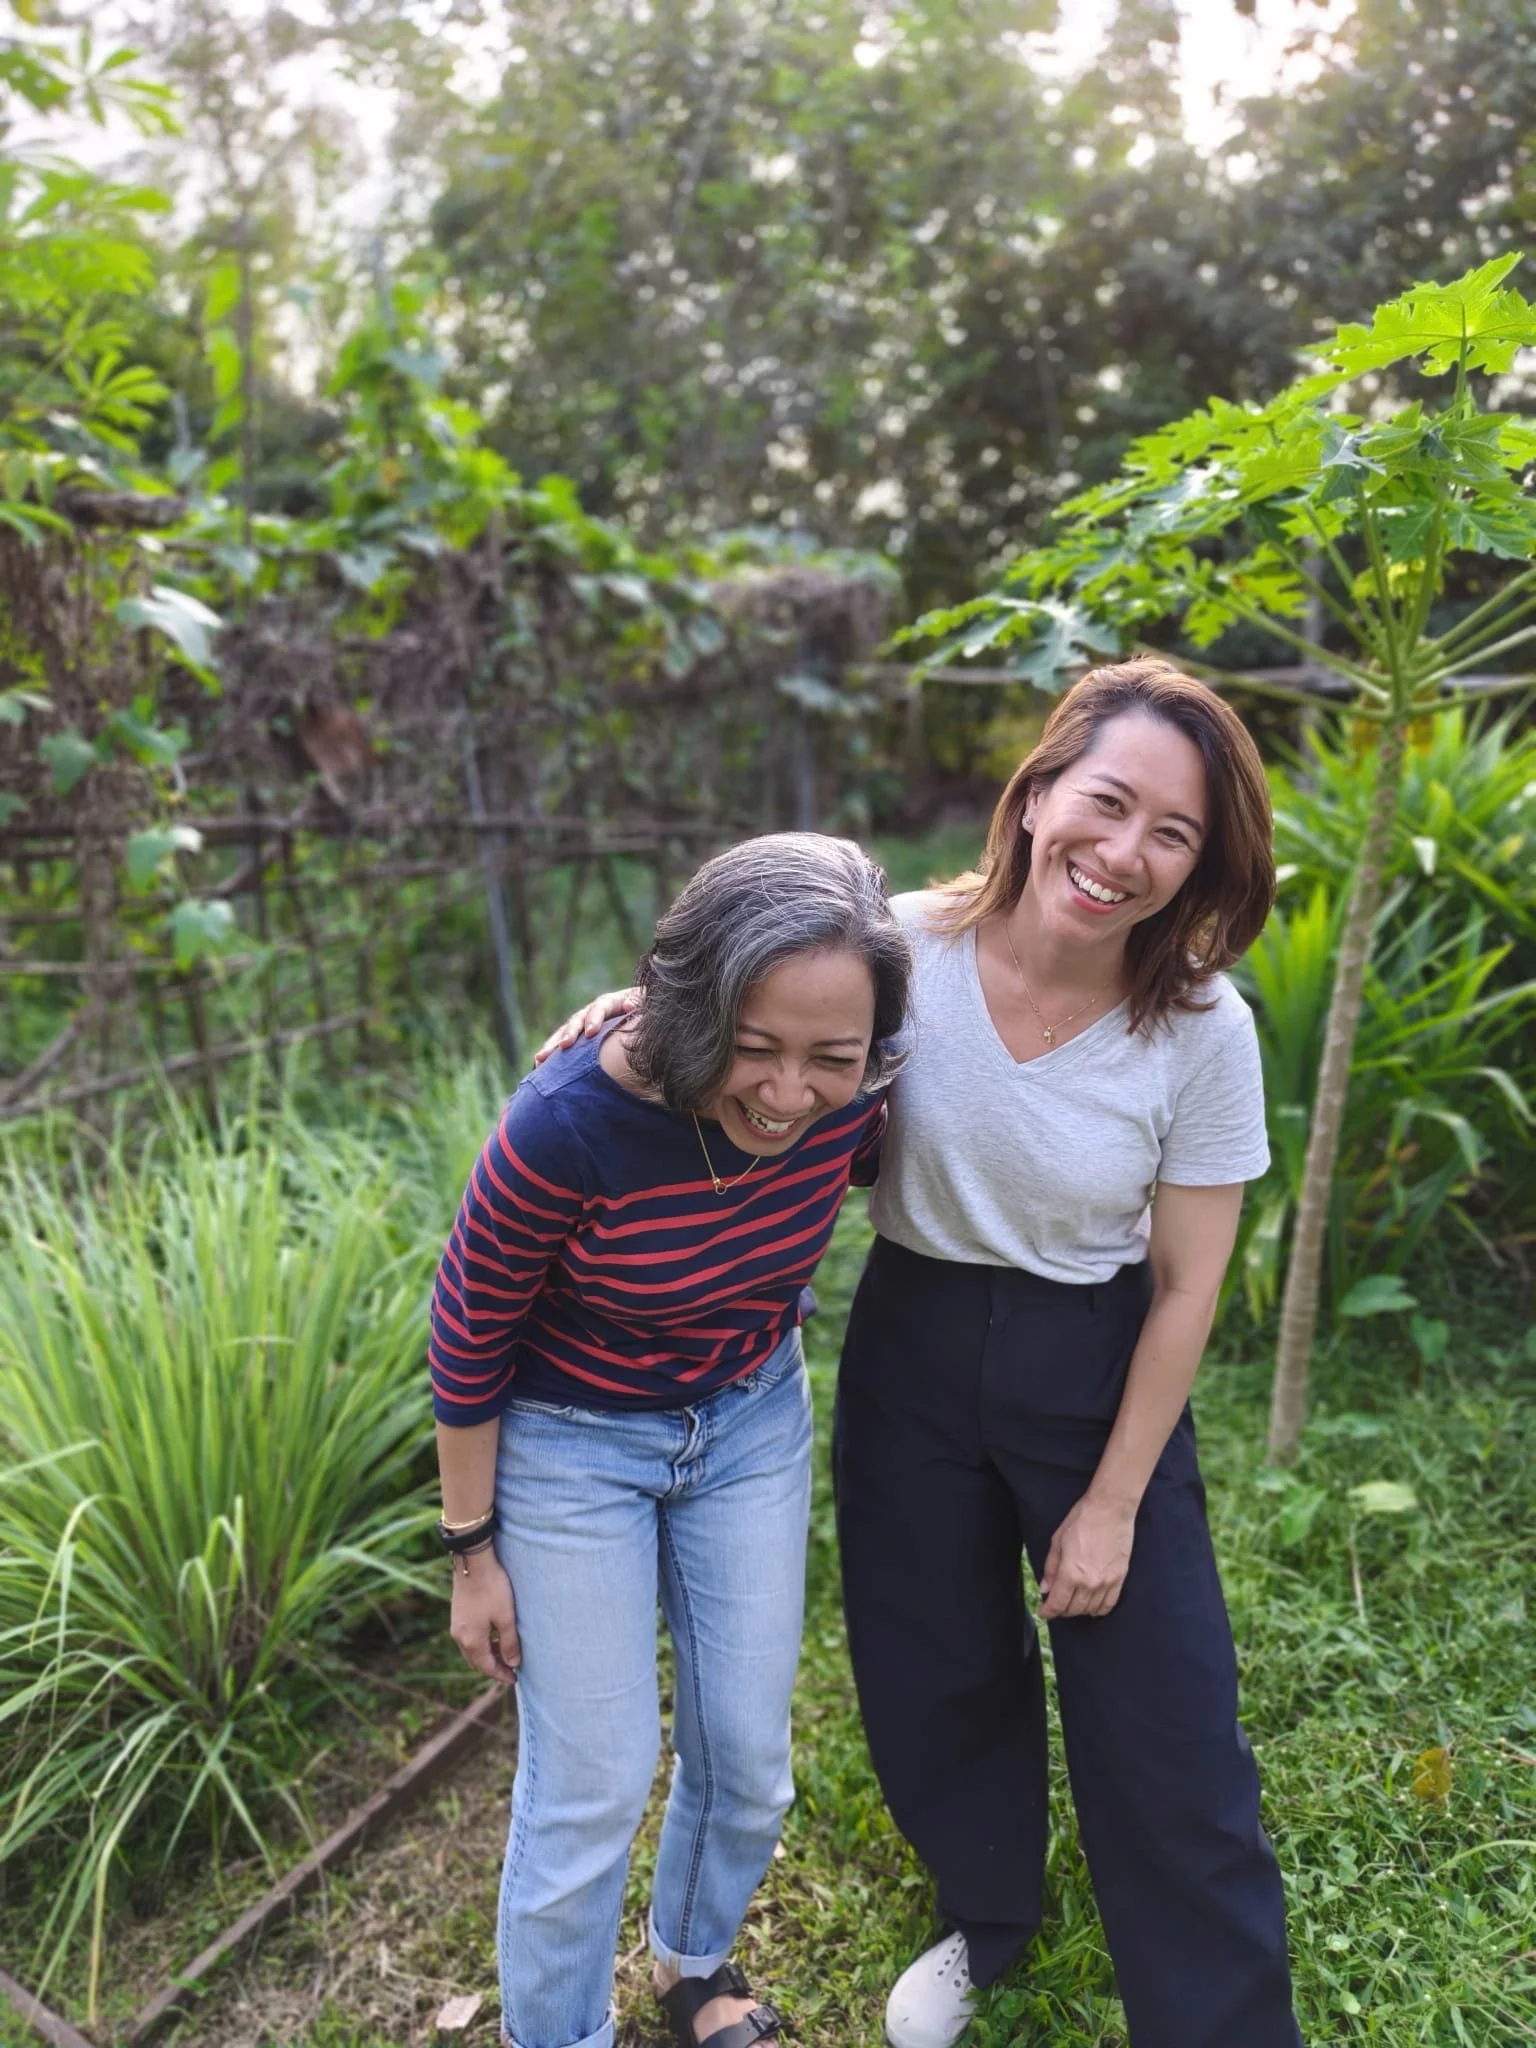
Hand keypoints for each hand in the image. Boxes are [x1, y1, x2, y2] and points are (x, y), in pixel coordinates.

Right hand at [450, 1545, 521, 1683]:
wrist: (473, 1562)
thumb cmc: (492, 1589)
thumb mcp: (506, 1617)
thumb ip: (510, 1643)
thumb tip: (514, 1663)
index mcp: (471, 1640)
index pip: (487, 1667)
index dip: (501, 1675)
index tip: (515, 1678)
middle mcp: (460, 1636)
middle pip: (476, 1662)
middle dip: (493, 1667)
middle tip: (511, 1669)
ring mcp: (456, 1625)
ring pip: (472, 1650)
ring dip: (487, 1655)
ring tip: (506, 1652)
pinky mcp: (458, 1615)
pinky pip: (469, 1639)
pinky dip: (481, 1644)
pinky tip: (494, 1636)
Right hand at [533, 987, 640, 1062]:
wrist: (641, 1014)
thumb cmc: (647, 1010)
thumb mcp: (646, 1003)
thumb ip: (638, 1002)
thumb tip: (628, 1006)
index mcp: (611, 1002)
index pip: (600, 1008)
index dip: (594, 1019)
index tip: (591, 1033)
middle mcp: (593, 1012)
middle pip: (577, 1020)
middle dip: (569, 1033)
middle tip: (564, 1046)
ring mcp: (583, 1024)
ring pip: (565, 1032)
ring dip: (553, 1045)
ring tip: (540, 1059)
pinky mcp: (579, 1037)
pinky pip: (562, 1044)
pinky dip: (552, 1054)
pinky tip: (538, 1065)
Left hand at [1039, 1494, 1136, 1620]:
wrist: (1110, 1510)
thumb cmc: (1081, 1520)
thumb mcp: (1058, 1541)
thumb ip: (1051, 1567)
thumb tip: (1045, 1588)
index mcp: (1071, 1573)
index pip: (1058, 1603)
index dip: (1048, 1611)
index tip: (1043, 1612)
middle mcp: (1089, 1583)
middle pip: (1074, 1609)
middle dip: (1062, 1610)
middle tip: (1056, 1604)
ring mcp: (1107, 1583)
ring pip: (1090, 1609)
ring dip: (1079, 1610)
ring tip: (1072, 1604)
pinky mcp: (1120, 1579)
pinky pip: (1109, 1604)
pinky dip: (1099, 1609)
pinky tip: (1092, 1607)